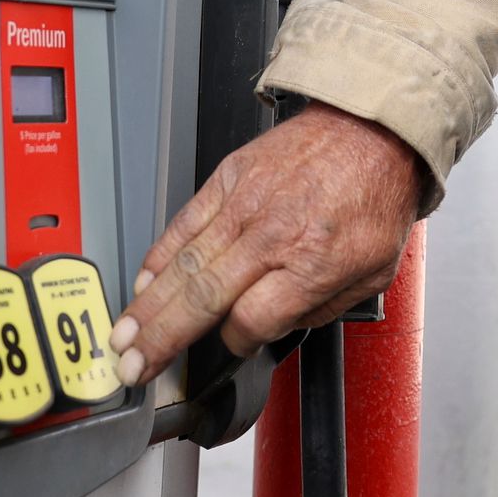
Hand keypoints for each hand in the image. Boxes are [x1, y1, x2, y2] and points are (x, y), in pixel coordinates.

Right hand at [107, 102, 425, 384]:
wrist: (374, 128)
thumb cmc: (376, 197)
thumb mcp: (373, 271)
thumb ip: (322, 308)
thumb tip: (273, 330)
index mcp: (314, 261)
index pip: (253, 319)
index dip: (237, 342)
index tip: (233, 346)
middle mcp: (274, 233)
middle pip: (205, 297)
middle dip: (162, 339)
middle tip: (132, 368)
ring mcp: (246, 202)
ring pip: (184, 264)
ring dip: (147, 307)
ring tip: (121, 337)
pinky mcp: (229, 176)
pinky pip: (184, 222)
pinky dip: (158, 255)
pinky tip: (141, 283)